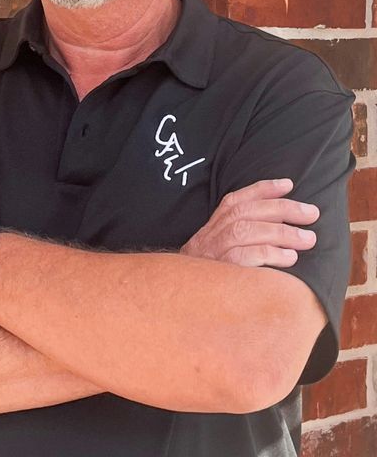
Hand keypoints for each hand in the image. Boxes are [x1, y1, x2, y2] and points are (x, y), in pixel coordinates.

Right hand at [180, 179, 319, 267]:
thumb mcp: (216, 254)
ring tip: (308, 239)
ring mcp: (212, 254)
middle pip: (245, 213)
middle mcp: (209, 237)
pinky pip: (243, 257)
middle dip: (282, 209)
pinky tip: (290, 258)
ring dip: (281, 232)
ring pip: (246, 231)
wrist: (176, 304)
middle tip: (312, 213)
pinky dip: (269, 254)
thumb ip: (238, 240)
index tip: (288, 184)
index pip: (235, 201)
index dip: (261, 190)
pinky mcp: (217, 274)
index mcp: (211, 228)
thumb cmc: (208, 280)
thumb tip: (279, 229)